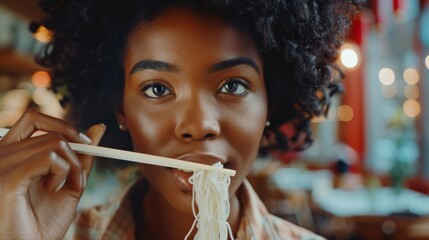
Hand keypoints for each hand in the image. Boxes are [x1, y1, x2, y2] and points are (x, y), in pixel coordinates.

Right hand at [0, 109, 105, 238]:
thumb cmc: (42, 223)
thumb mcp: (68, 183)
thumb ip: (81, 156)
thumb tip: (98, 128)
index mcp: (9, 153)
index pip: (34, 119)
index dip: (62, 125)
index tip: (86, 142)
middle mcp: (1, 154)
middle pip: (51, 134)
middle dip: (74, 155)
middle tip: (72, 177)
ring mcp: (2, 164)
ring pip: (55, 143)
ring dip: (70, 166)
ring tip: (57, 188)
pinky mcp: (7, 177)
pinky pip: (49, 157)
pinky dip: (62, 171)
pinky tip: (52, 189)